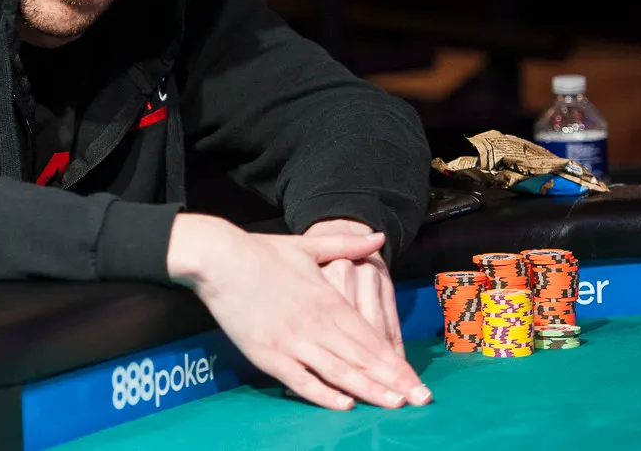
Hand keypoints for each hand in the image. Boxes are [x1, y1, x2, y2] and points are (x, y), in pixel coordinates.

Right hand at [167, 215, 429, 410]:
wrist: (220, 259)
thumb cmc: (262, 252)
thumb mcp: (309, 245)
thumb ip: (347, 244)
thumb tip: (379, 237)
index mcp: (327, 299)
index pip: (369, 335)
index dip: (394, 359)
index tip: (415, 377)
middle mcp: (316, 324)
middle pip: (361, 357)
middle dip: (393, 381)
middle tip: (420, 400)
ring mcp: (293, 341)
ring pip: (339, 371)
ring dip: (369, 389)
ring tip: (394, 404)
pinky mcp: (269, 354)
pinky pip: (301, 380)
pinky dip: (324, 394)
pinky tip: (345, 403)